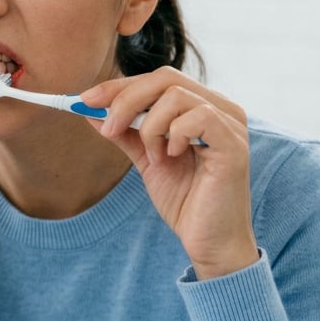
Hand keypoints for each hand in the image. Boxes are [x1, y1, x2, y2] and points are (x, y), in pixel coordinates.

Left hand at [80, 67, 255, 278]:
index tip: (84, 100)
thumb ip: (125, 132)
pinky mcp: (234, 145)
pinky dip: (174, 135)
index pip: (158, 80)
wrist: (209, 242)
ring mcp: (231, 124)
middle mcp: (221, 108)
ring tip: (153, 156)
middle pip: (165, 78)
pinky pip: (199, 117)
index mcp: (202, 107)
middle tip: (107, 127)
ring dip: (150, 126)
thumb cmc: (185, 201)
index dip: (119, 86)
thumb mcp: (147, 159)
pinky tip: (171, 157)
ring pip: (176, 95)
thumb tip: (90, 110)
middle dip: (125, 99)